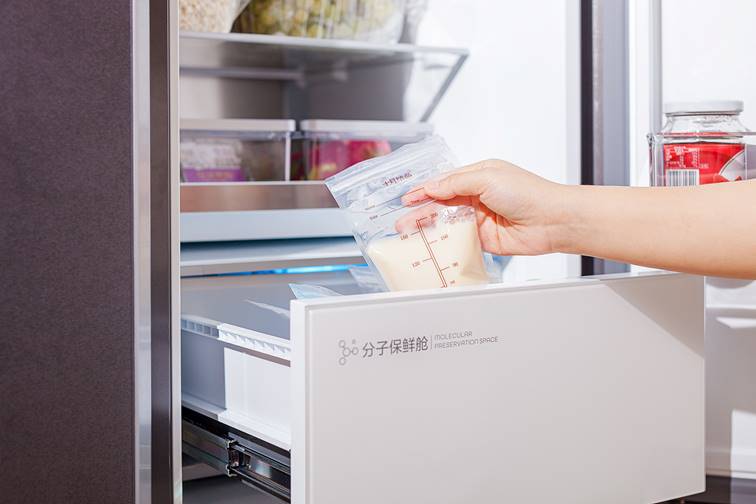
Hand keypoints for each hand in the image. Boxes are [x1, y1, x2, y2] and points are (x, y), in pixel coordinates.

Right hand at [400, 159, 569, 255]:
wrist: (552, 221)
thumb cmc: (528, 193)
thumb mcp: (487, 178)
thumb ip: (455, 183)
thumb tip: (431, 187)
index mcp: (479, 176)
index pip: (444, 182)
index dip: (424, 190)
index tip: (407, 197)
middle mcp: (478, 196)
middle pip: (442, 204)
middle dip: (421, 211)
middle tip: (402, 220)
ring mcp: (480, 218)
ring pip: (447, 222)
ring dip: (428, 227)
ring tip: (409, 233)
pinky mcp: (484, 239)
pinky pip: (459, 240)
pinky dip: (445, 242)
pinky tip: (431, 244)